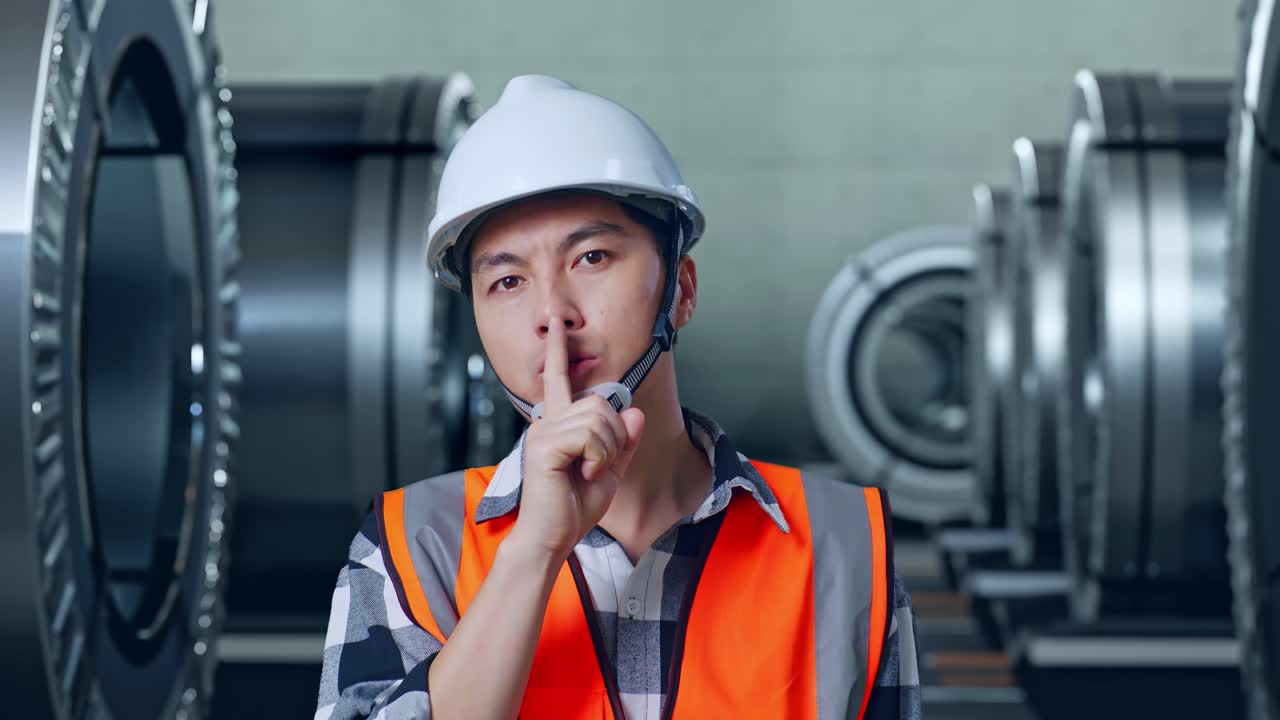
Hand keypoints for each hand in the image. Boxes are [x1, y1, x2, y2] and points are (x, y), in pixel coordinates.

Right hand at [508, 316, 644, 559]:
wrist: (553, 537)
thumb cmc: (573, 508)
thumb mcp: (609, 472)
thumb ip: (623, 443)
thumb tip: (634, 412)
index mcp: (558, 424)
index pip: (558, 378)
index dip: (559, 350)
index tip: (557, 323)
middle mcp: (547, 422)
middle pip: (600, 403)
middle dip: (615, 435)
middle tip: (600, 464)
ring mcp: (543, 432)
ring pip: (599, 419)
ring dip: (608, 450)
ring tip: (590, 471)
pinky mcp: (544, 446)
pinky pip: (590, 436)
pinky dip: (599, 457)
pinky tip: (586, 473)